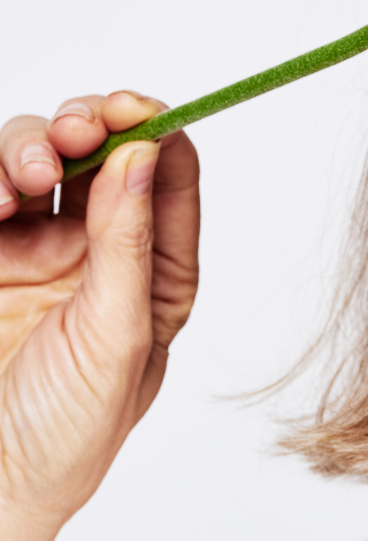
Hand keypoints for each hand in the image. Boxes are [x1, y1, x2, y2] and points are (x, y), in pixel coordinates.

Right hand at [0, 93, 199, 540]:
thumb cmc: (72, 431)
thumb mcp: (117, 337)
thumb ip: (128, 245)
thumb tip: (143, 155)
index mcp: (158, 268)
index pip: (168, 176)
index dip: (156, 131)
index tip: (137, 109)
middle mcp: (101, 248)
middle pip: (100, 152)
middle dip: (90, 126)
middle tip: (77, 132)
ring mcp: (36, 248)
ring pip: (38, 159)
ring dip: (33, 147)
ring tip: (25, 180)